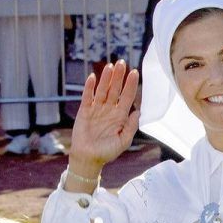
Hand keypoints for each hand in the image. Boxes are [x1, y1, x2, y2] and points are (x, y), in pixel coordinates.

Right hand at [68, 60, 139, 178]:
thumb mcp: (123, 141)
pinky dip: (89, 88)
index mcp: (120, 116)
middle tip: (122, 63)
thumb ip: (131, 127)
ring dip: (106, 78)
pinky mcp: (84, 111)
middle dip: (119, 77)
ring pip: (102, 90)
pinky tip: (92, 77)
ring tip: (110, 66)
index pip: (127, 97)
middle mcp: (109, 110)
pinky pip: (87, 97)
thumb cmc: (107, 152)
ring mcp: (97, 109)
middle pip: (115, 89)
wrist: (89, 159)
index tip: (135, 73)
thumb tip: (138, 112)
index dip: (130, 85)